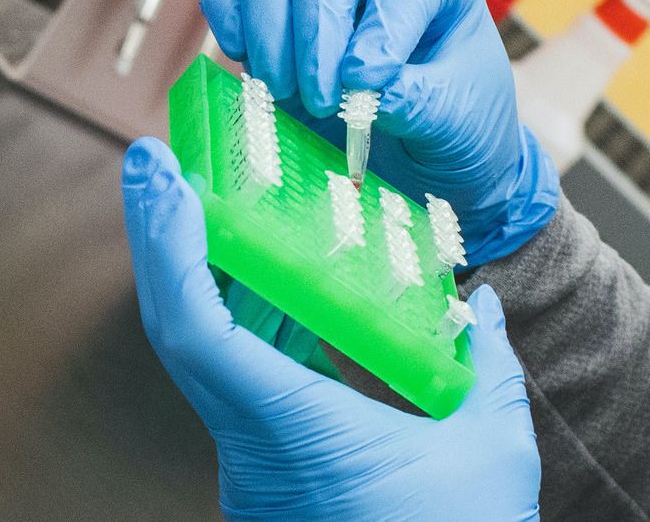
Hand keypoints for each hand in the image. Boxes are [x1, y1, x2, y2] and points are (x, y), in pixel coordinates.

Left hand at [122, 138, 540, 521]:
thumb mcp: (490, 448)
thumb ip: (484, 365)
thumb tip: (482, 309)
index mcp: (294, 433)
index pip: (198, 332)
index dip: (168, 250)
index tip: (159, 183)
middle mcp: (253, 455)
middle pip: (186, 335)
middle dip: (167, 242)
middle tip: (160, 166)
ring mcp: (256, 473)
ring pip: (211, 362)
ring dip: (210, 280)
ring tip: (214, 203)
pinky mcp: (271, 484)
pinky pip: (242, 391)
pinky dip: (249, 328)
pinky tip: (273, 287)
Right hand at [200, 0, 558, 265]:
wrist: (432, 170)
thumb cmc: (460, 133)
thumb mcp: (459, 121)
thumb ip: (419, 101)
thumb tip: (362, 91)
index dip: (381, 30)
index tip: (365, 83)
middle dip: (315, 39)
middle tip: (322, 102)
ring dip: (268, 31)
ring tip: (284, 91)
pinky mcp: (272, 15)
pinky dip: (227, 16)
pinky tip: (243, 61)